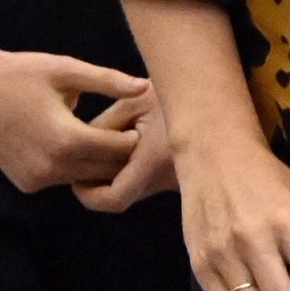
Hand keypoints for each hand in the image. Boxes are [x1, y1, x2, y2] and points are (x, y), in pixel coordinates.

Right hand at [0, 44, 146, 192]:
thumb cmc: (24, 73)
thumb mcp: (68, 71)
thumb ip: (109, 81)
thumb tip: (145, 86)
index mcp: (66, 140)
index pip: (118, 149)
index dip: (134, 135)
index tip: (144, 119)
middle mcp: (51, 167)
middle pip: (104, 169)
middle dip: (120, 152)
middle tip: (135, 130)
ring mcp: (36, 179)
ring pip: (84, 177)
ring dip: (98, 161)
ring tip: (112, 136)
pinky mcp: (26, 183)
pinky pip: (62, 178)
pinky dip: (75, 166)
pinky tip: (83, 145)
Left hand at [72, 85, 178, 211]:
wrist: (214, 92)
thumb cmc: (175, 91)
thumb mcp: (136, 100)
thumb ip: (106, 125)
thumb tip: (82, 147)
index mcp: (154, 161)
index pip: (114, 199)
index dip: (87, 194)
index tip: (74, 178)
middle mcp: (166, 178)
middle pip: (121, 198)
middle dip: (97, 186)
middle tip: (80, 164)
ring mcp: (175, 180)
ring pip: (134, 190)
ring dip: (114, 177)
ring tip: (102, 152)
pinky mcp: (180, 175)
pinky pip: (147, 182)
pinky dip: (131, 172)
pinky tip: (125, 148)